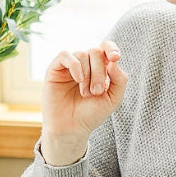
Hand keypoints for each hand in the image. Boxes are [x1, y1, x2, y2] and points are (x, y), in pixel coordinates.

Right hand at [40, 40, 127, 156]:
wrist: (72, 129)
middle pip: (96, 52)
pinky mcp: (55, 69)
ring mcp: (70, 66)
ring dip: (88, 74)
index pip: (106, 47)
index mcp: (100, 68)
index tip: (115, 59)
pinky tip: (78, 79)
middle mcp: (85, 64)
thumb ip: (120, 80)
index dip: (111, 48)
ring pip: (82, 53)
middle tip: (96, 92)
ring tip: (86, 93)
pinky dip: (75, 65)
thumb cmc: (91, 114)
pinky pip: (65, 55)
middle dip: (99, 72)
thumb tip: (113, 61)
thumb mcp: (113, 99)